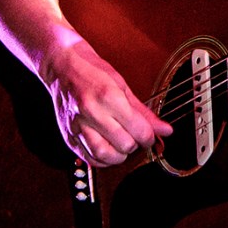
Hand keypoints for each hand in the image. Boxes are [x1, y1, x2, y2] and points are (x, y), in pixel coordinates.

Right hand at [45, 37, 173, 165]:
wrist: (63, 67)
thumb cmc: (93, 72)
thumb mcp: (123, 86)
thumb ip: (144, 112)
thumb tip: (165, 129)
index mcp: (109, 96)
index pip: (138, 129)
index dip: (149, 136)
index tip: (150, 134)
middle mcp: (92, 112)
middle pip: (124, 144)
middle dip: (136, 144)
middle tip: (137, 137)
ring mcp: (78, 126)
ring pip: (105, 156)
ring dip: (120, 155)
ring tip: (123, 145)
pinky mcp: (69, 136)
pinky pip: (89, 158)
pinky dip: (103, 160)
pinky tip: (109, 150)